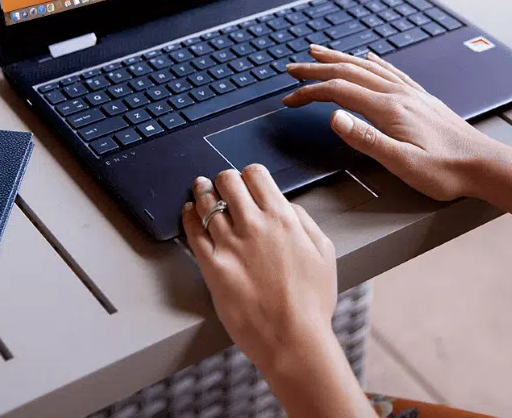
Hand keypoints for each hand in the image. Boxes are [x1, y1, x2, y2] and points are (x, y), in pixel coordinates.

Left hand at [182, 166, 336, 372]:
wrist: (292, 338)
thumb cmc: (311, 302)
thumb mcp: (324, 252)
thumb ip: (304, 222)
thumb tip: (286, 206)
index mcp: (282, 218)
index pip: (256, 175)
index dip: (249, 173)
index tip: (246, 178)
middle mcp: (254, 225)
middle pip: (228, 182)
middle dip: (225, 179)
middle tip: (222, 182)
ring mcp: (230, 245)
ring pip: (207, 203)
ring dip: (203, 191)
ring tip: (200, 188)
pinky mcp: (212, 266)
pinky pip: (193, 232)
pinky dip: (188, 216)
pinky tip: (187, 211)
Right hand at [283, 44, 511, 200]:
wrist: (483, 164)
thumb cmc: (445, 170)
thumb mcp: (401, 162)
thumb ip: (365, 138)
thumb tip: (333, 117)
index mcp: (389, 108)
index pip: (339, 92)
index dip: (310, 92)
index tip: (289, 97)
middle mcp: (399, 94)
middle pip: (349, 72)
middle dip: (317, 68)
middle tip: (293, 67)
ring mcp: (411, 93)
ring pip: (367, 67)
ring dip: (340, 58)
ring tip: (320, 53)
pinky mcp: (421, 98)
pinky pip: (390, 71)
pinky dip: (372, 61)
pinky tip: (370, 57)